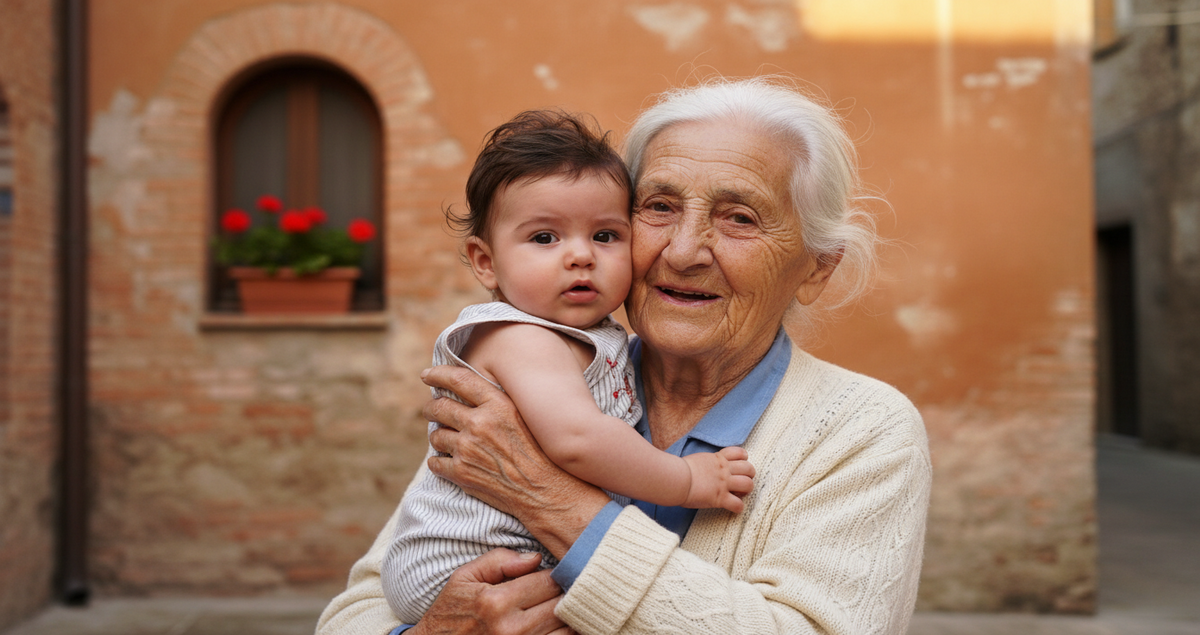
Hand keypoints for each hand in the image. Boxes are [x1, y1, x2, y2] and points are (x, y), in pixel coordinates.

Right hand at [409, 548, 570, 634]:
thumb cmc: (452, 612)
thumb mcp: (465, 577)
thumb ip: (499, 560)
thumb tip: (536, 558)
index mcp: (495, 602)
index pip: (547, 581)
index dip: (554, 574)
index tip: (550, 575)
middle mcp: (510, 629)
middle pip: (560, 604)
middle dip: (562, 593)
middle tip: (557, 589)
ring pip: (565, 627)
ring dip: (565, 615)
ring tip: (554, 608)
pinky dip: (561, 632)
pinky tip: (551, 624)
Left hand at [421, 366, 609, 558]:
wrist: (546, 492)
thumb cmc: (541, 454)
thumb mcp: (525, 417)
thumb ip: (499, 403)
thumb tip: (473, 393)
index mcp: (498, 404)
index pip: (459, 379)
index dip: (439, 374)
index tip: (428, 375)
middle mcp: (480, 423)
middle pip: (440, 407)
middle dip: (432, 408)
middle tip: (432, 411)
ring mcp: (467, 448)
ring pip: (436, 436)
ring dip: (439, 438)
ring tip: (447, 441)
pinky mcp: (461, 473)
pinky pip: (436, 463)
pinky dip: (440, 462)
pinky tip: (449, 463)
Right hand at [682, 446, 754, 512]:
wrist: (675, 477)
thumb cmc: (678, 469)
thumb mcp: (696, 460)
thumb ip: (705, 464)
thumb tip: (700, 469)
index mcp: (718, 458)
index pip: (740, 453)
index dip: (744, 460)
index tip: (739, 466)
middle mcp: (724, 470)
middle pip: (749, 468)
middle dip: (749, 475)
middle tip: (742, 482)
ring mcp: (723, 484)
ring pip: (748, 484)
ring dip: (747, 490)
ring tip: (740, 494)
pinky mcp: (719, 498)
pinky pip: (737, 505)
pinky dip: (738, 508)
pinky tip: (733, 508)